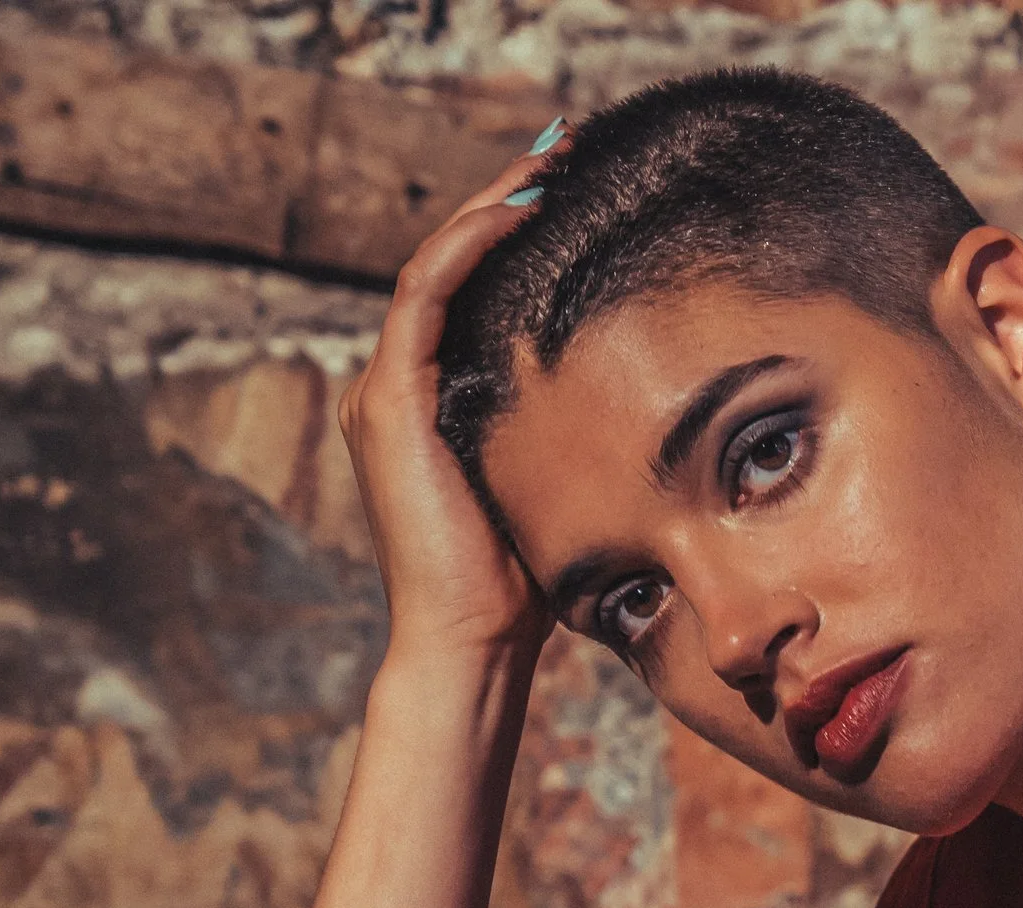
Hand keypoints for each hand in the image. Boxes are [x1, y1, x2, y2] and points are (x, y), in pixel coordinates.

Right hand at [337, 125, 567, 662]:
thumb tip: (639, 405)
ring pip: (432, 265)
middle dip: (502, 201)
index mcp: (426, 407)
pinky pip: (425, 295)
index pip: (465, 295)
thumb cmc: (523, 586)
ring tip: (548, 163)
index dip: (510, 237)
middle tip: (562, 152)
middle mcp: (392, 390)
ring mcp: (383, 393)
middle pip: (445, 265)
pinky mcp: (390, 404)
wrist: (473, 641)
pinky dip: (470, 245)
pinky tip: (521, 212)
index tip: (570, 193)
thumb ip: (564, 438)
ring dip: (489, 207)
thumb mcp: (553, 488)